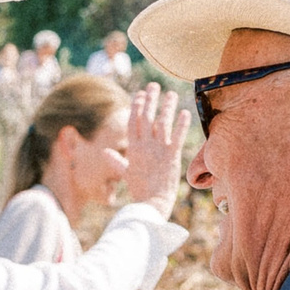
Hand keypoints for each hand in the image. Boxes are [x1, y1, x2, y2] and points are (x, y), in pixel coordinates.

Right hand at [121, 83, 188, 215]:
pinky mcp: (171, 156)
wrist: (151, 204)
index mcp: (133, 148)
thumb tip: (105, 152)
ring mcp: (158, 150)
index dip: (137, 105)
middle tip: (154, 86)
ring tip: (171, 94)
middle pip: (146, 117)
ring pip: (162, 122)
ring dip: (166, 106)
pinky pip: (177, 136)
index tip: (141, 94)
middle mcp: (144, 146)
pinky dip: (181, 124)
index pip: (133, 121)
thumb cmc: (139, 190)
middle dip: (150, 99)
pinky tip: (184, 112)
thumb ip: (117, 160)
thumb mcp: (126, 173)